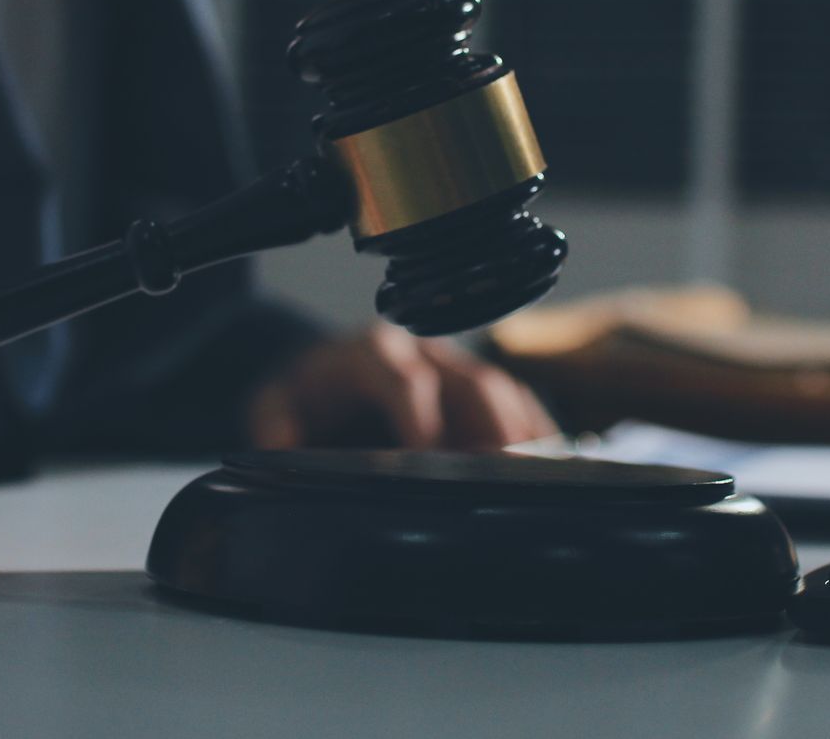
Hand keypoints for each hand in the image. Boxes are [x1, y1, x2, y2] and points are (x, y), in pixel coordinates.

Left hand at [246, 324, 557, 450]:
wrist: (324, 372)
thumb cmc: (308, 391)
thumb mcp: (276, 400)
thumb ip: (275, 421)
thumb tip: (282, 447)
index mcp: (371, 352)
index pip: (403, 376)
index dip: (418, 412)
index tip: (429, 454)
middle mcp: (423, 352)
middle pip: (469, 381)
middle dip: (491, 426)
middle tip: (504, 473)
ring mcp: (456, 367)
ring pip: (502, 390)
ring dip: (522, 433)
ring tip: (543, 478)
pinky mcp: (477, 387)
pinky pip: (518, 402)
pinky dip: (536, 433)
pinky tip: (554, 468)